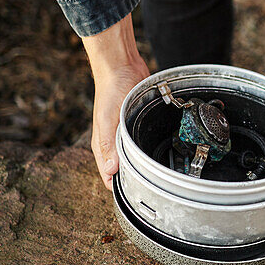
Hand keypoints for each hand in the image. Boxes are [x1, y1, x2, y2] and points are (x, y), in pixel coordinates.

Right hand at [82, 16, 148, 188]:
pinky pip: (143, 141)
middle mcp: (114, 142)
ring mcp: (126, 133)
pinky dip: (149, 148)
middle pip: (123, 169)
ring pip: (134, 157)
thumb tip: (110, 171)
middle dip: (135, 180)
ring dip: (144, 165)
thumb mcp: (108, 119)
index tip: (136, 198)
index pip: (108, 176)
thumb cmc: (110, 89)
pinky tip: (161, 154)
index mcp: (103, 145)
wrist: (121, 66)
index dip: (120, 189)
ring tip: (162, 178)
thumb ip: (109, 144)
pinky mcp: (137, 124)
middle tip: (155, 191)